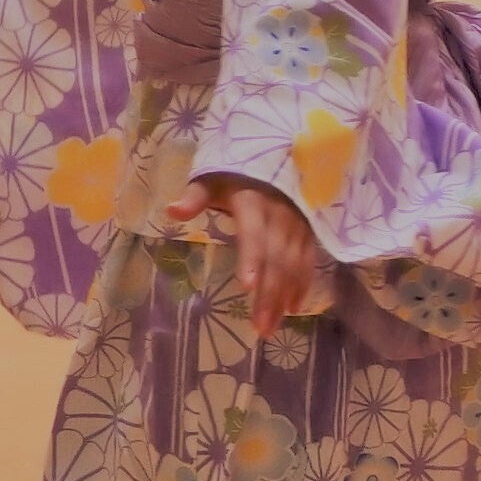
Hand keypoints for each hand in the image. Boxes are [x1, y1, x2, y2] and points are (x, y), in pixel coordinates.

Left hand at [166, 176, 322, 329]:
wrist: (274, 153)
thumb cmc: (235, 174)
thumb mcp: (212, 179)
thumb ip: (195, 196)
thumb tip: (172, 211)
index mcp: (253, 202)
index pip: (253, 234)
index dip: (252, 259)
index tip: (246, 287)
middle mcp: (279, 214)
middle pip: (276, 257)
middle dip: (270, 293)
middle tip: (261, 327)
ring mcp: (297, 223)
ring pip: (294, 263)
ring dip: (285, 295)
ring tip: (272, 326)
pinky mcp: (307, 229)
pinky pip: (308, 259)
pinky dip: (303, 283)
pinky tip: (294, 307)